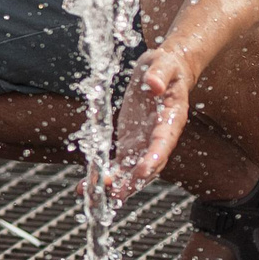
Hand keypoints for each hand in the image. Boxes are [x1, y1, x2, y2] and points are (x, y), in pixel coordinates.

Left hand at [110, 45, 193, 197]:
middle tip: (116, 194)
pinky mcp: (130, 144)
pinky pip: (118, 165)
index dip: (154, 158)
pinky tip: (87, 186)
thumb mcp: (162, 64)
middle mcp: (159, 138)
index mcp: (171, 120)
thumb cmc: (166, 67)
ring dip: (116, 185)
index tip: (143, 171)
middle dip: (133, 181)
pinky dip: (105, 176)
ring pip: (132, 171)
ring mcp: (143, 144)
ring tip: (96, 196)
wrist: (164, 73)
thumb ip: (158, 74)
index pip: (163, 142)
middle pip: (148, 165)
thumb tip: (154, 85)